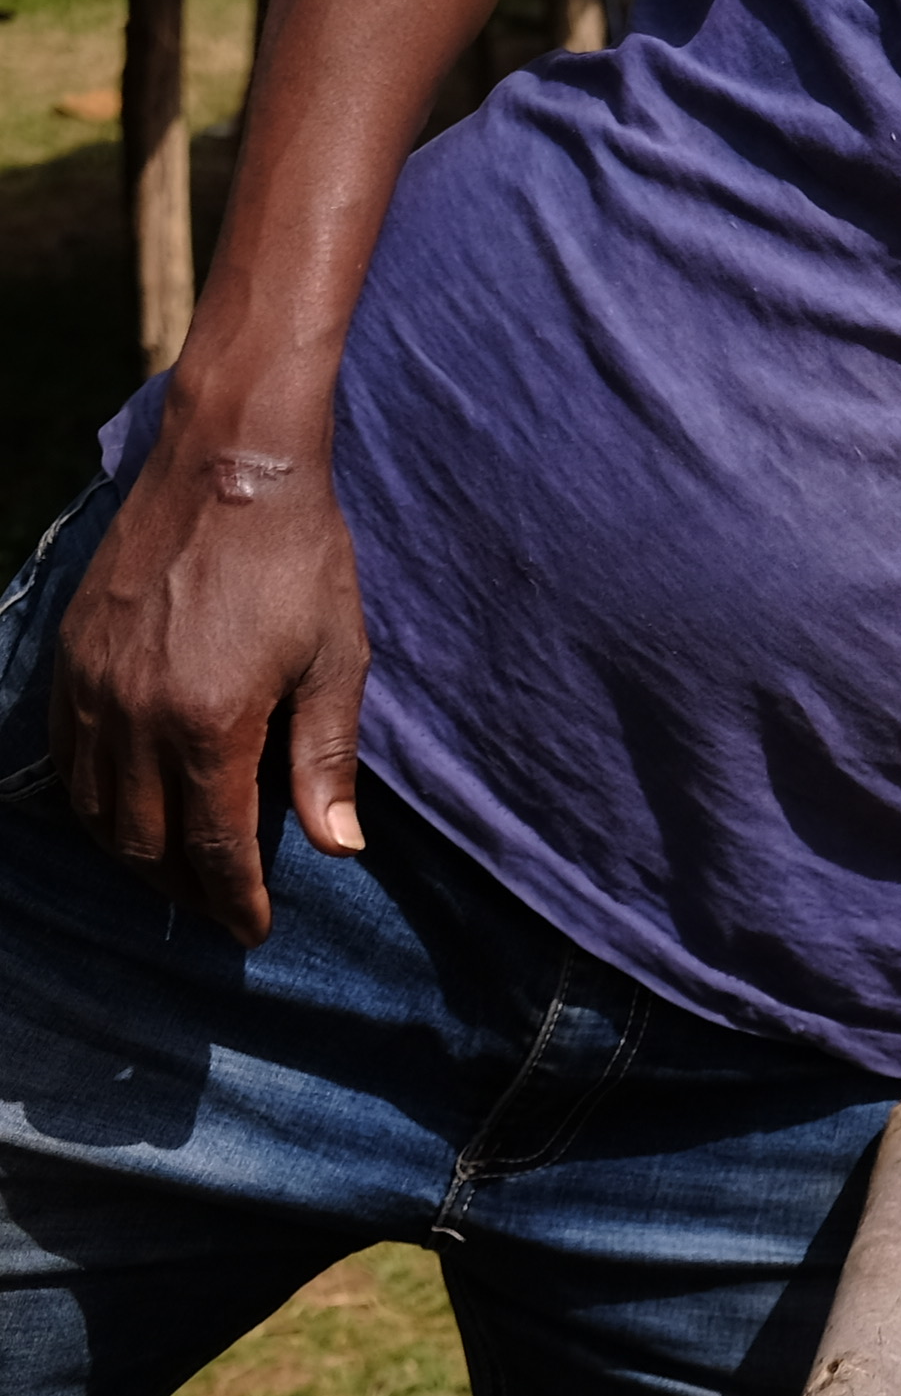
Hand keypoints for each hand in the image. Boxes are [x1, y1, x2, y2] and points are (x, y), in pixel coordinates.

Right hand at [54, 422, 369, 945]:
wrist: (229, 465)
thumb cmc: (300, 558)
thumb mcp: (337, 658)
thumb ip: (326, 758)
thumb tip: (340, 848)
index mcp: (208, 722)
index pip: (214, 846)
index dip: (235, 899)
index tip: (254, 930)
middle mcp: (134, 716)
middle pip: (142, 842)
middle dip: (183, 889)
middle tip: (221, 907)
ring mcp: (91, 688)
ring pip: (93, 809)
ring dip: (133, 853)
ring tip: (178, 872)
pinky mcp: (70, 658)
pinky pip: (66, 758)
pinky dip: (93, 800)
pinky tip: (126, 808)